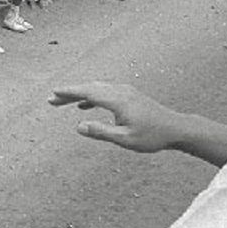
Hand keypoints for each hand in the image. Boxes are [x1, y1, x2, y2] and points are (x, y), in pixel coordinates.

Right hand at [48, 82, 186, 154]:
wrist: (176, 128)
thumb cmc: (152, 136)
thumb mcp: (125, 139)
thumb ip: (101, 132)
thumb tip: (78, 126)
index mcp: (118, 100)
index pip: (88, 92)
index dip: (68, 92)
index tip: (53, 93)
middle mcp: (121, 91)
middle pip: (89, 88)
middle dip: (69, 93)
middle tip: (51, 100)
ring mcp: (126, 92)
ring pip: (97, 88)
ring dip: (79, 94)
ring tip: (63, 102)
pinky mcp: (130, 96)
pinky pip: (105, 92)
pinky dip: (92, 96)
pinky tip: (85, 106)